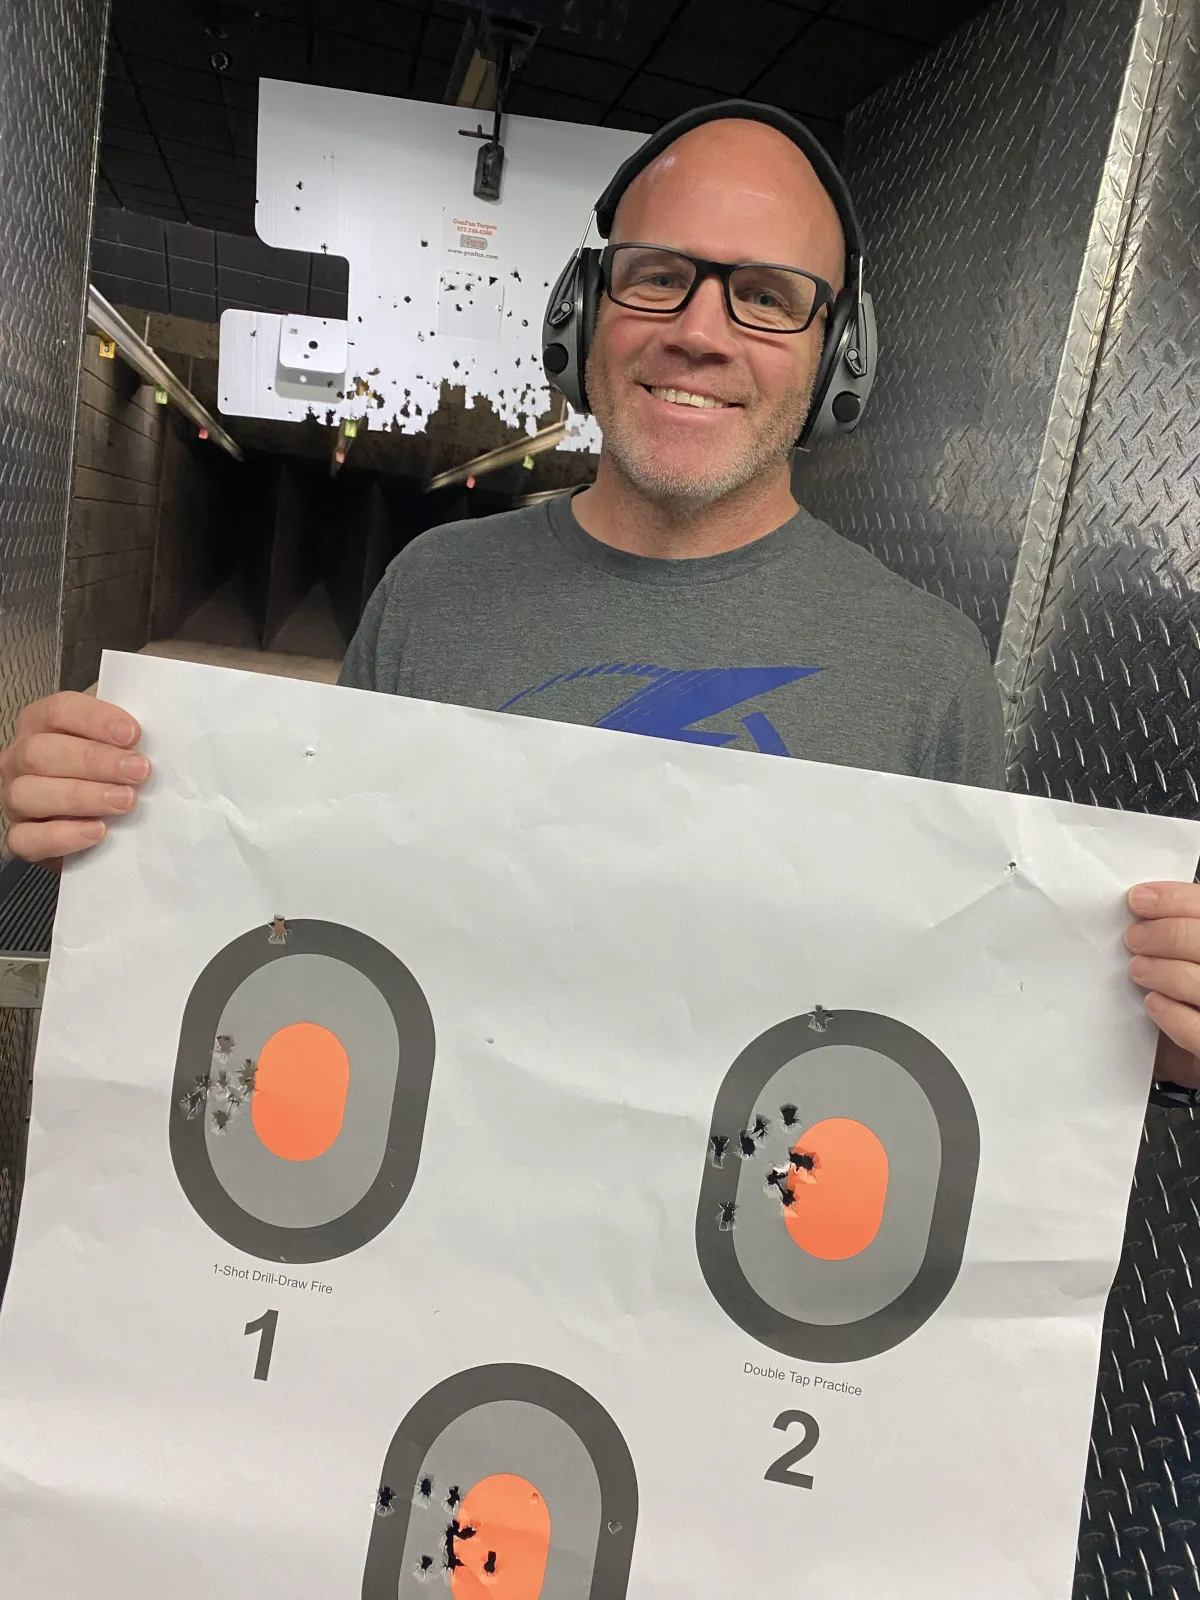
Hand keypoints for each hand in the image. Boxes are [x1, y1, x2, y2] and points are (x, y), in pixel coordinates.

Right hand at [0, 692, 149, 868]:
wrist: (95, 825)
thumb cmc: (107, 775)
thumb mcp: (117, 748)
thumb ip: (126, 739)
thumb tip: (162, 738)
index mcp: (42, 725)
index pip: (58, 711)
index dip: (95, 720)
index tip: (132, 734)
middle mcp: (21, 759)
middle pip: (41, 752)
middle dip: (94, 761)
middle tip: (137, 771)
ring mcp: (15, 798)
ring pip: (30, 793)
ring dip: (82, 796)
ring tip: (125, 801)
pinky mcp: (21, 836)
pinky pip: (27, 838)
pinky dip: (64, 835)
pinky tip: (98, 831)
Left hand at [1126, 883, 1199, 1088]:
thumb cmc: (1191, 999)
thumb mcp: (1187, 957)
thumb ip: (1178, 935)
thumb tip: (1140, 905)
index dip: (1172, 899)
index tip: (1137, 900)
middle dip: (1163, 934)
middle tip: (1134, 938)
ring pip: (1198, 981)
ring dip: (1161, 971)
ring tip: (1138, 970)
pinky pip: (1195, 1028)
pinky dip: (1171, 1014)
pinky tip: (1152, 1003)